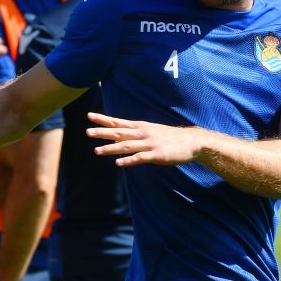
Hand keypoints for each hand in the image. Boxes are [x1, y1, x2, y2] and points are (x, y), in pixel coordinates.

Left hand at [87, 112, 204, 166]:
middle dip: (103, 132)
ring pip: (127, 146)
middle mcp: (143, 133)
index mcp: (142, 127)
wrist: (193, 141)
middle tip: (87, 132)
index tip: (89, 116)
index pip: (119, 122)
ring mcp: (150, 144)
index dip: (104, 120)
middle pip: (119, 132)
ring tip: (97, 151)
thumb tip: (123, 137)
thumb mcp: (153, 131)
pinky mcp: (157, 155)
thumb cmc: (172, 138)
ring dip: (111, 148)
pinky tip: (118, 163)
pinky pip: (140, 158)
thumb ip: (138, 134)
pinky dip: (129, 160)